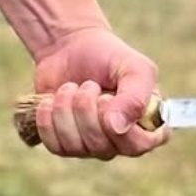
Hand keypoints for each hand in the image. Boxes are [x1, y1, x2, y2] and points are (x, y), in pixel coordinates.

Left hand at [30, 27, 168, 159]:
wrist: (69, 48)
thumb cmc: (109, 57)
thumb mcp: (133, 67)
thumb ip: (135, 96)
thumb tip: (117, 128)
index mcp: (147, 125)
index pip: (140, 145)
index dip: (120, 127)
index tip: (107, 98)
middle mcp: (122, 141)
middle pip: (102, 146)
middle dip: (87, 109)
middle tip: (88, 85)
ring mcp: (92, 147)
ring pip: (76, 147)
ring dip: (66, 110)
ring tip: (70, 88)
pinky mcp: (64, 144)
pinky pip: (54, 145)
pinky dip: (48, 119)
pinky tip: (51, 101)